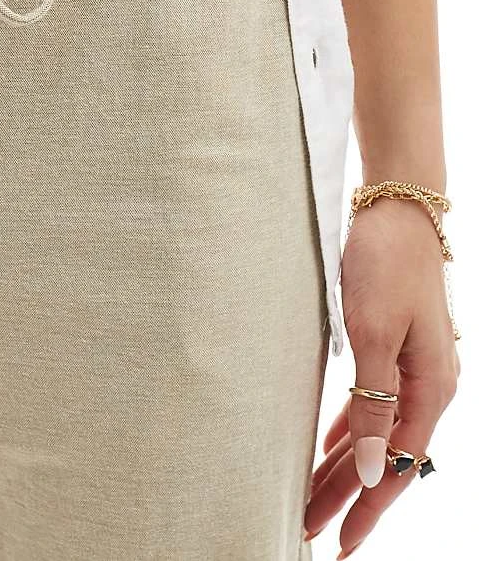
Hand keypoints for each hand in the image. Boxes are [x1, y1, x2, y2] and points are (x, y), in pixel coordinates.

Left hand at [303, 197, 459, 557]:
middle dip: (344, 492)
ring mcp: (411, 366)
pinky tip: (328, 444)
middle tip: (307, 525)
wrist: (397, 208)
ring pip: (373, 430)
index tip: (338, 541)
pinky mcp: (392, 346)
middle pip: (382, 453)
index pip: (394, 464)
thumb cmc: (386, 264)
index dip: (365, 506)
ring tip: (311, 495)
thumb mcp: (375, 334)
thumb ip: (372, 402)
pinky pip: (370, 403)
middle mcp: (426, 385)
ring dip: (342, 463)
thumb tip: (366, 466)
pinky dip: (346, 428)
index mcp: (430, 389)